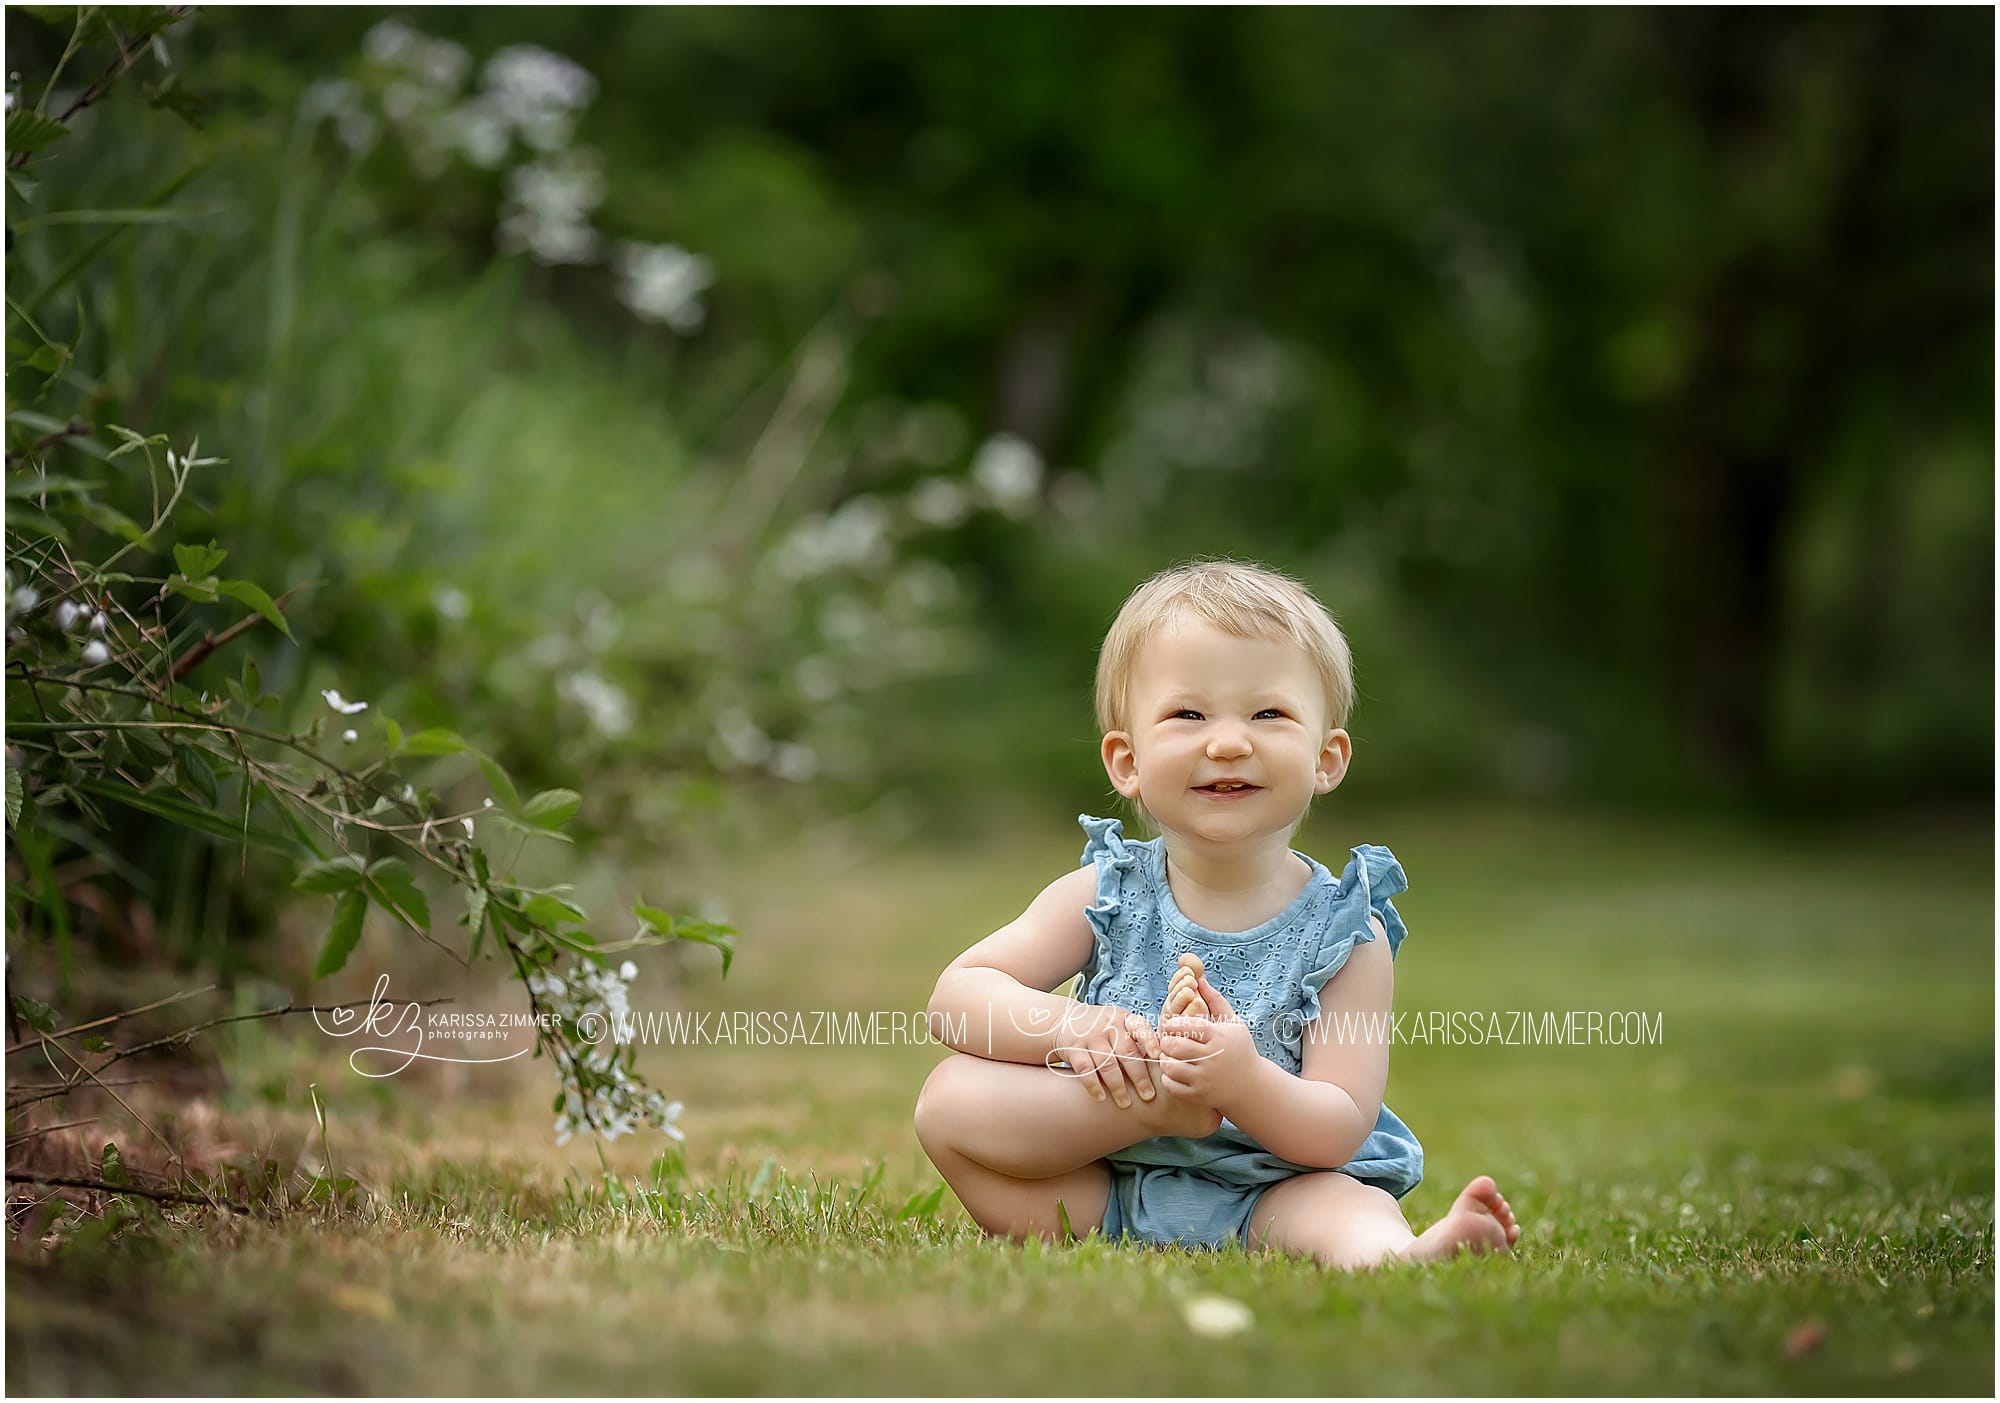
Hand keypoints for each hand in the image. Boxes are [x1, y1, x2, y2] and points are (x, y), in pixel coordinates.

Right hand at [1049, 1003, 1160, 1108]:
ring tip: (1125, 1103)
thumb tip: (1167, 1063)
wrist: (1066, 1020)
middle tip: (1148, 1096)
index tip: (1160, 1058)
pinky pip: (1085, 1069)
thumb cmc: (1104, 1029)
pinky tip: (1101, 1097)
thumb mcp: (1121, 1024)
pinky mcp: (1074, 1049)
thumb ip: (1139, 1040)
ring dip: (1117, 1086)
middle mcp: (1109, 1026)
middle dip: (1139, 1076)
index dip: (1151, 1042)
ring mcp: (1091, 1037)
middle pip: (1126, 1052)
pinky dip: (1093, 1085)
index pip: (1141, 1028)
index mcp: (1125, 1019)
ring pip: (1107, 1064)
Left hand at [1158, 976, 1258, 1111]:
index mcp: (1218, 1037)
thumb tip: (1198, 977)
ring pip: (1170, 1067)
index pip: (1186, 1025)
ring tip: (1171, 1056)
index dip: (1173, 1023)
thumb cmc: (1240, 1050)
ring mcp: (1205, 1079)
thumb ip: (1214, 1000)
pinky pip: (1172, 1086)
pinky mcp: (1199, 1096)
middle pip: (1174, 1046)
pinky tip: (1176, 1072)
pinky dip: (1169, 1078)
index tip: (1173, 1025)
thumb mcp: (1233, 1023)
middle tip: (1170, 1041)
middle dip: (1166, 1042)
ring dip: (1165, 1060)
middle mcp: (1212, 1058)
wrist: (1252, 1087)